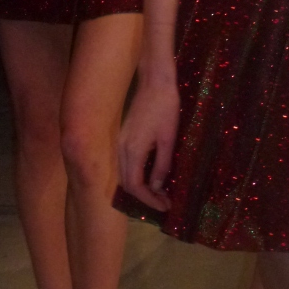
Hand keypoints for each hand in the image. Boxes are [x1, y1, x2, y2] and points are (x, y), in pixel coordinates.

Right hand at [118, 73, 179, 211]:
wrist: (155, 82)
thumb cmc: (166, 107)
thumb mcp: (168, 137)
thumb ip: (161, 164)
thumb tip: (156, 187)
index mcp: (132, 150)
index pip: (136, 186)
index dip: (149, 200)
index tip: (166, 206)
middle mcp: (121, 149)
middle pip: (127, 184)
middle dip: (145, 197)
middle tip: (164, 202)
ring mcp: (120, 142)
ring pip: (124, 174)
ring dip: (139, 187)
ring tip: (159, 194)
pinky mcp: (123, 137)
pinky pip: (125, 164)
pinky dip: (135, 175)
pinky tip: (149, 176)